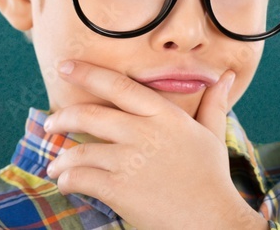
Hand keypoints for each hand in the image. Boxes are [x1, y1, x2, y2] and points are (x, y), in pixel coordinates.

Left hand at [44, 60, 267, 229]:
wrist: (211, 219)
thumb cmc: (212, 177)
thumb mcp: (213, 135)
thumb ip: (214, 103)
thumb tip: (228, 75)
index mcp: (164, 115)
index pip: (119, 86)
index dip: (88, 73)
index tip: (65, 66)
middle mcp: (143, 132)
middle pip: (90, 115)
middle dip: (62, 117)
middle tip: (51, 123)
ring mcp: (129, 161)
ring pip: (79, 150)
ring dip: (61, 158)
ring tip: (56, 165)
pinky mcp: (119, 189)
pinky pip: (80, 178)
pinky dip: (67, 180)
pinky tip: (67, 183)